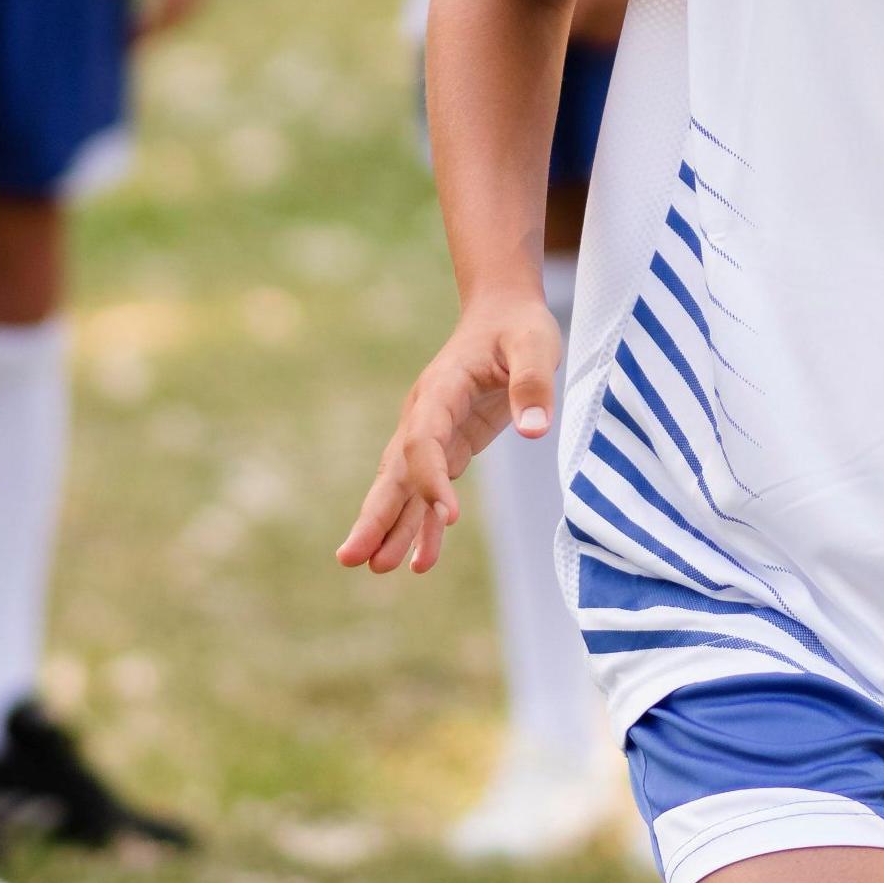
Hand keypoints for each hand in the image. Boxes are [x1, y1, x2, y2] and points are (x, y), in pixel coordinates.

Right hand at [336, 285, 562, 578]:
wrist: (501, 314)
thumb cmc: (517, 326)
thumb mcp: (534, 343)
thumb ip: (533, 383)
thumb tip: (534, 430)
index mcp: (440, 389)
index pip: (423, 441)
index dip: (431, 479)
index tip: (451, 516)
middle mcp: (425, 415)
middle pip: (394, 472)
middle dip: (374, 516)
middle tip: (349, 557)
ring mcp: (432, 434)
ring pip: (403, 488)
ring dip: (389, 528)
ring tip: (376, 568)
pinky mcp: (449, 448)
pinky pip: (428, 494)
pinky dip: (424, 526)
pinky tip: (420, 563)